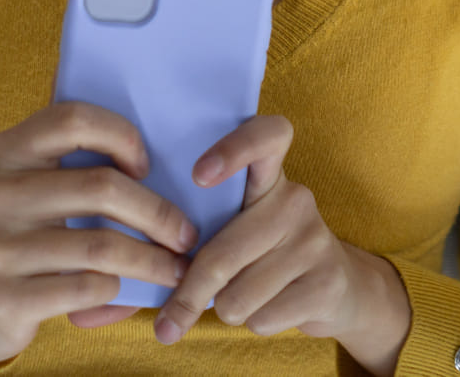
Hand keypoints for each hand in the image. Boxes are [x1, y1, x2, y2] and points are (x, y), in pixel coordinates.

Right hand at [0, 101, 198, 363]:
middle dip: (159, 214)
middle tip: (186, 234)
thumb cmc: (20, 238)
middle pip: (100, 187)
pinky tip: (127, 288)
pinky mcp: (0, 299)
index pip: (72, 119)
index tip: (145, 165)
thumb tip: (165, 159)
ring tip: (176, 269)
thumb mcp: (27, 190)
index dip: (121, 135)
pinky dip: (120, 287)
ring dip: (153, 260)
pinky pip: (86, 287)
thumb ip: (70, 165)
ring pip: (101, 245)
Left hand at [155, 114, 412, 374]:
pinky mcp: (326, 283)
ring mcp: (315, 241)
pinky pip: (262, 318)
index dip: (232, 149)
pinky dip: (255, 323)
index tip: (198, 176)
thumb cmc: (265, 257)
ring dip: (229, 310)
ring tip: (248, 296)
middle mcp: (295, 200)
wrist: (337, 289)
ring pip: (237, 297)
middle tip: (169, 321)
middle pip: (221, 255)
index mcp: (269, 177)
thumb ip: (192, 243)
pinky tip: (273, 307)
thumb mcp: (238, 232)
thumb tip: (123, 302)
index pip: (265, 136)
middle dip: (189, 294)